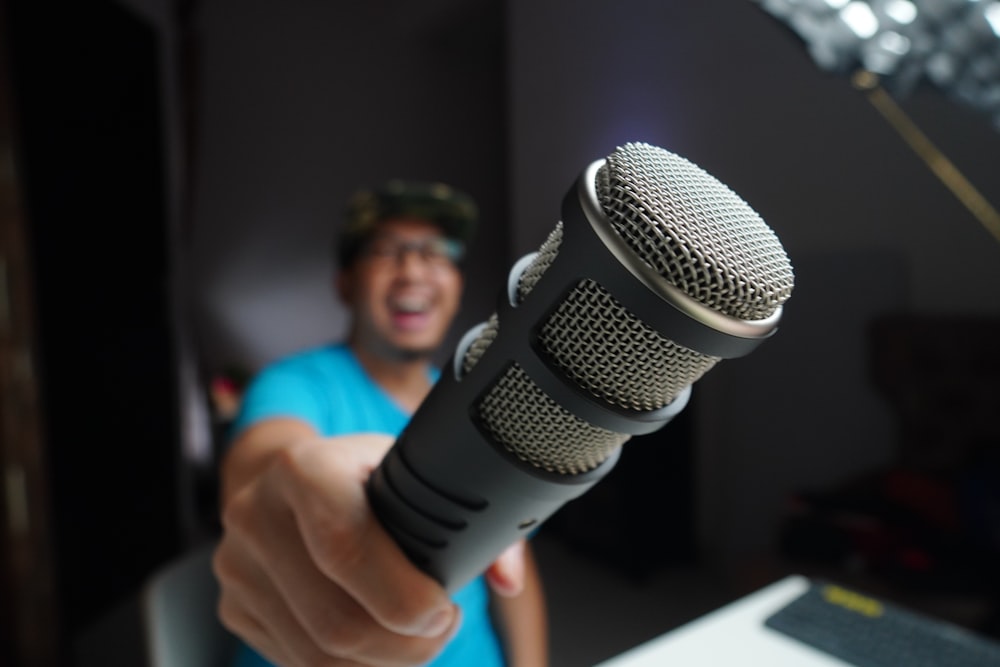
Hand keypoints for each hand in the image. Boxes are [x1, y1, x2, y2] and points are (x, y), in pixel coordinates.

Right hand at [213, 431, 461, 666]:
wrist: (290, 477)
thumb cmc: (366, 476)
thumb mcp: (415, 472)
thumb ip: (472, 522)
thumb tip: (507, 580)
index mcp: (304, 468)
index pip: (345, 544)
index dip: (402, 594)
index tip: (444, 610)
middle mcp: (257, 514)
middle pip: (335, 619)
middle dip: (405, 645)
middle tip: (441, 630)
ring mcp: (238, 565)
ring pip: (317, 655)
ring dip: (383, 666)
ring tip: (417, 642)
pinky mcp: (234, 607)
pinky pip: (297, 665)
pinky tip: (382, 650)